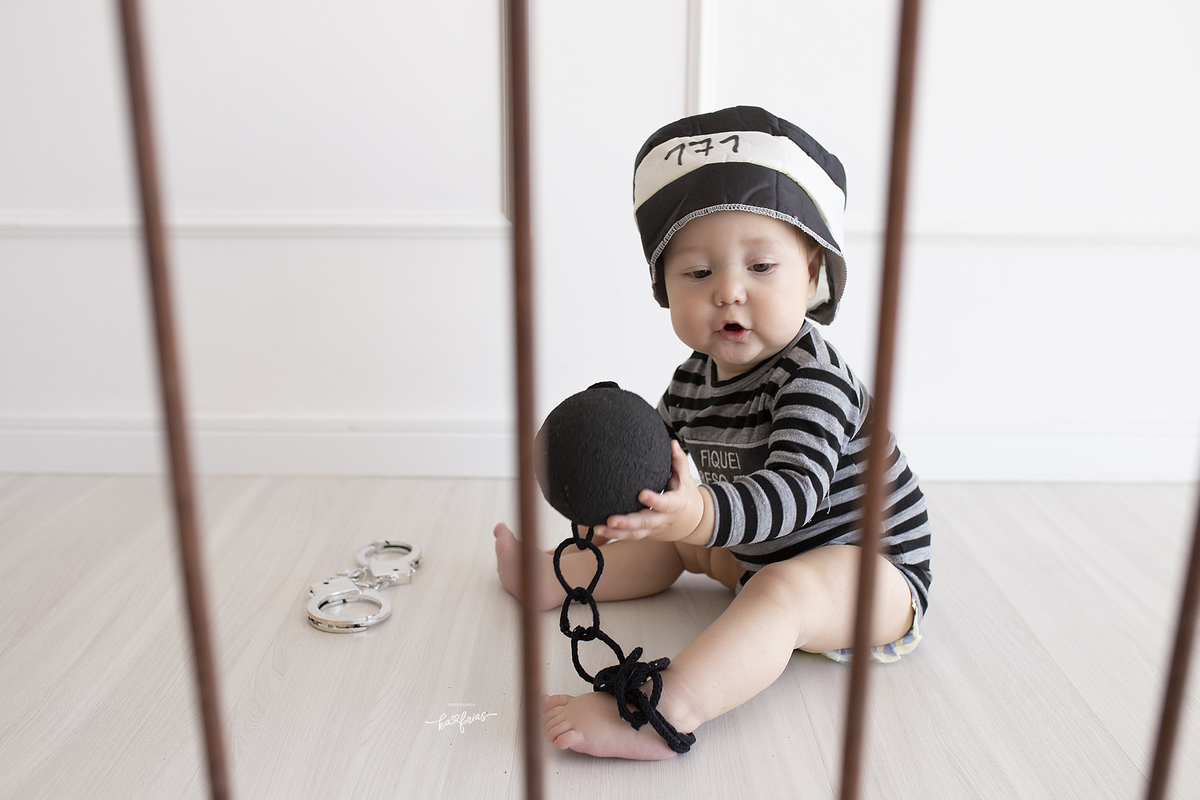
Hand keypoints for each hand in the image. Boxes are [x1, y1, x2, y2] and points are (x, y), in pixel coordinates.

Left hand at [597, 441, 711, 544]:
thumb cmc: (685, 496)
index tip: (641, 494)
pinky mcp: (645, 533)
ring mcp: (653, 528)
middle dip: (628, 522)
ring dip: (616, 533)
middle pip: (645, 522)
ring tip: (598, 528)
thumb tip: (672, 443)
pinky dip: (614, 535)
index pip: (666, 504)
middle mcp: (663, 519)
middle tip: (611, 520)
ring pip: (635, 533)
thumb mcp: (685, 478)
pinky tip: (598, 530)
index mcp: (675, 504)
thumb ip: (679, 461)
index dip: (654, 501)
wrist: (693, 522)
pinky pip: (629, 536)